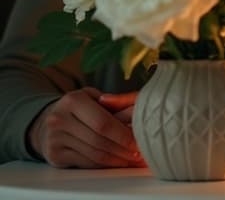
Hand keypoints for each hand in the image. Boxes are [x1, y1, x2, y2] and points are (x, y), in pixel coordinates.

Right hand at [28, 87, 143, 167]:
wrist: (48, 122)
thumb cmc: (80, 109)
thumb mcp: (94, 97)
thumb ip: (115, 103)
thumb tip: (138, 113)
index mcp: (72, 100)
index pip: (103, 122)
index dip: (123, 135)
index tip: (139, 141)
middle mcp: (59, 119)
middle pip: (99, 140)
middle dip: (123, 149)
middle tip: (139, 153)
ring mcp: (54, 138)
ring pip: (94, 154)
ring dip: (117, 159)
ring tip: (132, 159)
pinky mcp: (54, 155)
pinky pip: (86, 163)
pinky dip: (105, 165)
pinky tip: (117, 162)